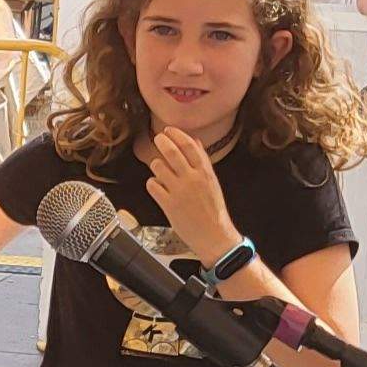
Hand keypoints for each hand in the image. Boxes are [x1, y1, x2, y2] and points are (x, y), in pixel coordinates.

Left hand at [146, 127, 238, 262]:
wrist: (214, 236)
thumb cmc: (213, 210)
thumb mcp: (212, 182)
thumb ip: (202, 161)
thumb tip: (195, 141)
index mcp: (205, 172)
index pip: (189, 145)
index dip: (177, 135)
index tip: (168, 130)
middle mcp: (192, 179)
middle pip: (172, 152)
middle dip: (161, 142)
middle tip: (157, 139)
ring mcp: (179, 191)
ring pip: (158, 167)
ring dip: (156, 165)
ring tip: (159, 169)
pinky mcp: (168, 205)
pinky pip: (152, 185)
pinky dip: (152, 184)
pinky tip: (157, 187)